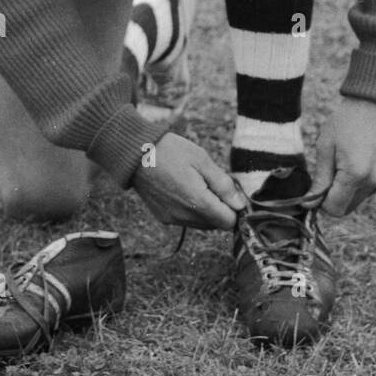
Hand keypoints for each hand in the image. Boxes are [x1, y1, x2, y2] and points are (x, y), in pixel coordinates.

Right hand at [132, 132, 246, 229]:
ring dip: (206, 210)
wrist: (135, 153)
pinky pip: (186, 220)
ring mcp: (172, 218)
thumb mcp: (202, 160)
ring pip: (201, 224)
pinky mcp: (163, 217)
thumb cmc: (171, 151)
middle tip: (212, 183)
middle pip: (216, 224)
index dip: (234, 208)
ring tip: (197, 184)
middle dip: (220, 208)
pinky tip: (183, 189)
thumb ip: (223, 184)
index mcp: (197, 202)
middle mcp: (184, 216)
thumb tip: (240, 205)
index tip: (230, 191)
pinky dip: (191, 210)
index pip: (228, 222)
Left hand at [313, 96, 375, 216]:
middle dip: (337, 195)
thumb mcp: (326, 146)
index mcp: (355, 174)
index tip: (319, 188)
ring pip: (361, 198)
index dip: (323, 203)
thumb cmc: (346, 121)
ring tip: (350, 159)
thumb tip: (309, 204)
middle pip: (349, 207)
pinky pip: (375, 188)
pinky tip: (365, 159)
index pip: (335, 209)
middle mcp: (375, 181)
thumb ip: (320, 179)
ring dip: (352, 187)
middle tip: (333, 170)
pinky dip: (367, 180)